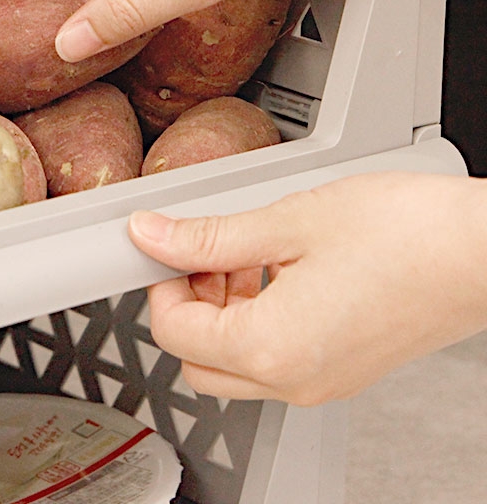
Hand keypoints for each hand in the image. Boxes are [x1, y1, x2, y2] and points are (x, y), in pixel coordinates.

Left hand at [128, 171, 486, 404]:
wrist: (482, 249)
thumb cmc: (404, 233)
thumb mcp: (287, 222)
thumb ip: (208, 236)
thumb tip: (150, 235)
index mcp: (273, 349)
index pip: (172, 332)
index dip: (161, 282)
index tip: (169, 246)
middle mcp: (295, 381)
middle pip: (198, 360)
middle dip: (189, 303)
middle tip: (206, 251)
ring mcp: (322, 381)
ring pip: (235, 364)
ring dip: (222, 311)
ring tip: (247, 253)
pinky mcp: (343, 370)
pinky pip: (275, 360)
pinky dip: (257, 320)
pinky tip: (278, 269)